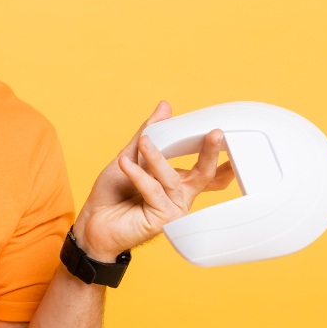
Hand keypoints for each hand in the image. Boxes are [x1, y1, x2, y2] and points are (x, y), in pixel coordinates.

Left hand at [74, 101, 235, 261]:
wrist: (93, 221)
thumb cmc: (113, 193)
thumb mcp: (129, 157)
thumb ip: (149, 134)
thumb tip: (165, 106)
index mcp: (178, 181)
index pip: (205, 167)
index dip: (222, 155)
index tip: (232, 134)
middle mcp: (181, 195)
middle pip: (204, 173)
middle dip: (211, 153)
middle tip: (216, 133)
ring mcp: (174, 208)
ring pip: (171, 178)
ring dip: (156, 158)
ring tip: (144, 142)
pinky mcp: (163, 219)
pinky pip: (153, 190)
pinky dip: (138, 175)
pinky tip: (125, 164)